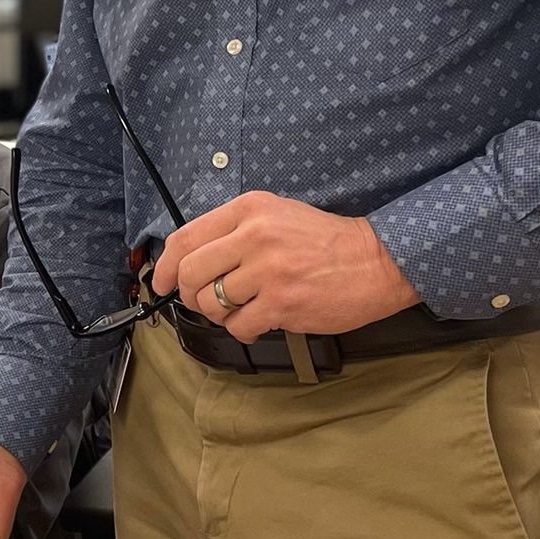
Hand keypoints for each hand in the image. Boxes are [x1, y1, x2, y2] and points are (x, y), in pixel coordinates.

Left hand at [150, 190, 416, 341]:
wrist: (377, 260)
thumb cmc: (324, 240)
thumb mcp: (277, 215)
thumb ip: (235, 230)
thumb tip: (190, 260)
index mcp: (249, 209)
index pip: (186, 237)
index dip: (166, 265)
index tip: (162, 282)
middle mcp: (254, 235)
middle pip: (192, 273)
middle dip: (190, 294)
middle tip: (206, 301)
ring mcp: (268, 271)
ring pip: (212, 303)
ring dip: (220, 314)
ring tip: (242, 309)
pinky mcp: (282, 303)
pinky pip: (239, 326)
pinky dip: (243, 329)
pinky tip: (260, 321)